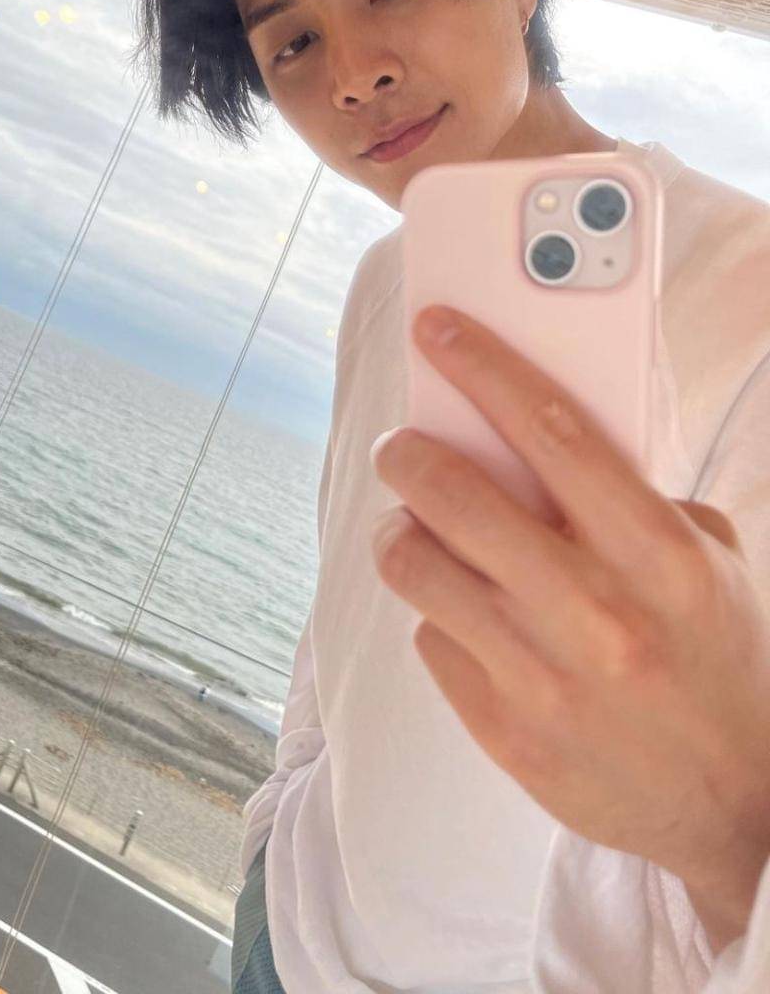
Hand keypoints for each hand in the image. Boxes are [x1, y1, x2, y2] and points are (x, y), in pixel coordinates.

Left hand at [371, 304, 769, 925]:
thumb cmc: (715, 659)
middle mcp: (595, 611)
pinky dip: (435, 611)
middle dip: (408, 453)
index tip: (437, 331)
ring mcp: (542, 676)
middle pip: (454, 496)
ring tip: (413, 527)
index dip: (483, 366)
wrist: (736, 804)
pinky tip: (464, 612)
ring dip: (399, 532)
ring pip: (416, 567)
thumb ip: (629, 499)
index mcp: (658, 553)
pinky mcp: (504, 730)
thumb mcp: (706, 564)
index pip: (551, 430)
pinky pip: (429, 639)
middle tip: (401, 446)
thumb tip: (520, 438)